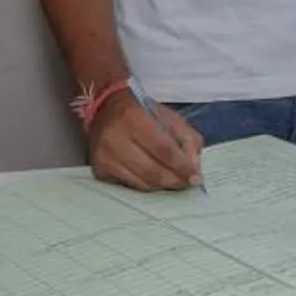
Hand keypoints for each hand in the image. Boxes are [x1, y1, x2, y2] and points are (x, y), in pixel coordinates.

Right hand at [86, 92, 204, 191]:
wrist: (104, 108)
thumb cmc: (142, 112)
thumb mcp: (170, 117)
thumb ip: (187, 140)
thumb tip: (193, 169)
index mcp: (134, 118)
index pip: (163, 149)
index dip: (182, 167)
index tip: (196, 178)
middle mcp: (115, 139)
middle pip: (152, 171)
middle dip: (174, 180)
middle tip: (187, 183)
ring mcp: (104, 157)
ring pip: (141, 183)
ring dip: (162, 187)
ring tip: (173, 182)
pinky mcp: (100, 170)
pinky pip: (129, 186)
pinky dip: (146, 187)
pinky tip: (155, 181)